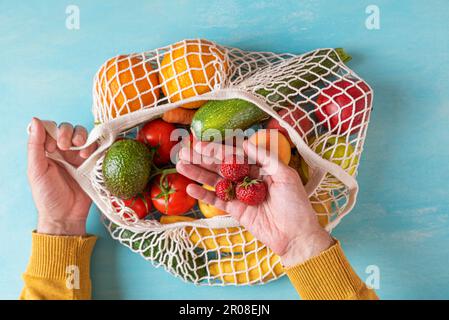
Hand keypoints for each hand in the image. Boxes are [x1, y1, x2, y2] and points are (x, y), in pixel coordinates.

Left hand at [27, 118, 96, 235]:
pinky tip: (87, 155)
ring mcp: (79, 156)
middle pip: (68, 128)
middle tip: (64, 147)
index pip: (51, 129)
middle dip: (67, 133)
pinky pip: (96, 147)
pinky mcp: (92, 163)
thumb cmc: (47, 196)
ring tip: (79, 152)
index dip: (53, 132)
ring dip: (81, 137)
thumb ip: (35, 145)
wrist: (66, 215)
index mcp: (47, 151)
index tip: (52, 148)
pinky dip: (94, 146)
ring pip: (83, 134)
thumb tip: (35, 120)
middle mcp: (63, 151)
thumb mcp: (36, 170)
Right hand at [176, 140, 333, 266]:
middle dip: (202, 158)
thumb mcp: (286, 176)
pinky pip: (217, 200)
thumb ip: (266, 158)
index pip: (235, 155)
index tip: (202, 143)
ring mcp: (240, 195)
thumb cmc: (296, 204)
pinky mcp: (235, 210)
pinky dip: (204, 194)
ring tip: (180, 164)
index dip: (218, 149)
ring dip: (198, 173)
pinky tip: (190, 187)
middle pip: (221, 166)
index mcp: (260, 167)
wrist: (296, 235)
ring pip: (215, 181)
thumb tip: (246, 143)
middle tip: (183, 151)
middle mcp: (248, 179)